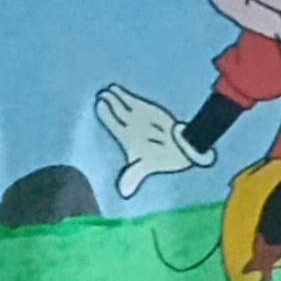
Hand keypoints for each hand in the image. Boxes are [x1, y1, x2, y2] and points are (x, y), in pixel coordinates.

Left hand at [95, 83, 201, 197]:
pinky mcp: (146, 110)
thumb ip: (134, 175)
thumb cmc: (162, 158)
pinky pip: (131, 101)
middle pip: (116, 112)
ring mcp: (137, 117)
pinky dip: (123, 95)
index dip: (106, 114)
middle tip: (101, 95)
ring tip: (107, 90)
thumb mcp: (146, 166)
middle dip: (108, 104)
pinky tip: (115, 88)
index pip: (113, 123)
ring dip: (114, 98)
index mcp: (127, 138)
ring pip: (121, 106)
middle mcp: (129, 126)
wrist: (181, 149)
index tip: (99, 103)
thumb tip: (124, 192)